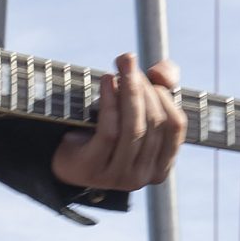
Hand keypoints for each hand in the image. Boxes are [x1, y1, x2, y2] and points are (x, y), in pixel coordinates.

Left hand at [51, 55, 186, 195]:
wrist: (64, 155)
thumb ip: (161, 85)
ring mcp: (118, 177)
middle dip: (143, 88)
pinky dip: (110, 101)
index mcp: (160, 168)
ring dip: (129, 91)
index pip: (175, 126)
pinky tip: (106, 80)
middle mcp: (142, 177)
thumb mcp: (137, 108)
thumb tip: (162, 73)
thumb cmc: (107, 128)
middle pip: (154, 124)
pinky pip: (109, 131)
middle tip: (129, 63)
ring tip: (121, 67)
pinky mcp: (94, 170)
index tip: (152, 74)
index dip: (167, 96)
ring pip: (133, 128)